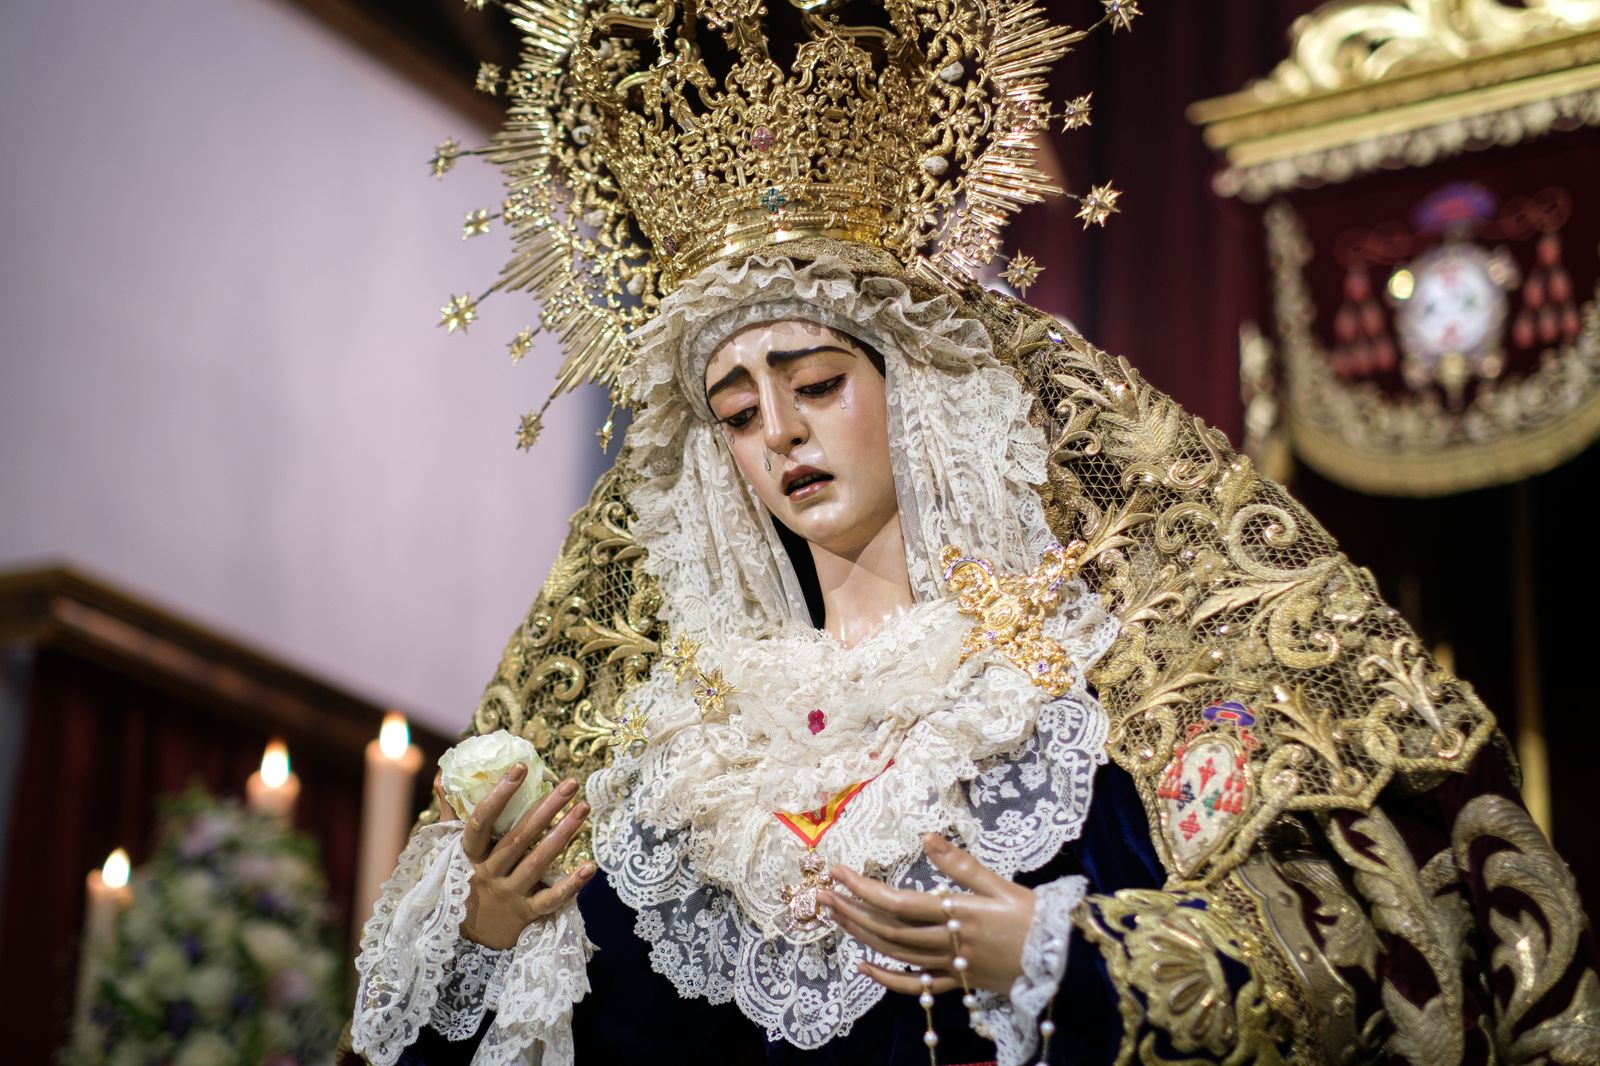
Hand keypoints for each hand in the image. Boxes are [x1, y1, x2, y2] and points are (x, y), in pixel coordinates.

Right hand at [433, 766, 596, 949]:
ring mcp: (508, 894)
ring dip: (563, 835)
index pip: (481, 821)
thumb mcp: (451, 852)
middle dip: (546, 808)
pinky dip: (571, 885)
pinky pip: (550, 899)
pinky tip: (590, 866)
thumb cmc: (464, 883)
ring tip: (584, 809)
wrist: (467, 940)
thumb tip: (442, 777)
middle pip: (519, 838)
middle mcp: (488, 874)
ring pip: (537, 862)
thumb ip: (451, 815)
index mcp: (469, 856)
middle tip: (571, 784)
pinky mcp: (526, 914)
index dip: (499, 795)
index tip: (520, 768)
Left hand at [819, 833, 1033, 995]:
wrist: (1064, 960)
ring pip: (894, 954)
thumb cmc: (1034, 917)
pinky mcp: (955, 983)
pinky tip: (863, 966)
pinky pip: (915, 985)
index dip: (862, 889)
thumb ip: (960, 863)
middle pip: (887, 929)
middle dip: (849, 911)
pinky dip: (886, 978)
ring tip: (833, 917)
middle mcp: (946, 943)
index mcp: (956, 914)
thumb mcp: (999, 884)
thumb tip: (927, 836)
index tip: (837, 873)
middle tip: (819, 894)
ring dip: (860, 935)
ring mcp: (948, 967)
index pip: (897, 903)